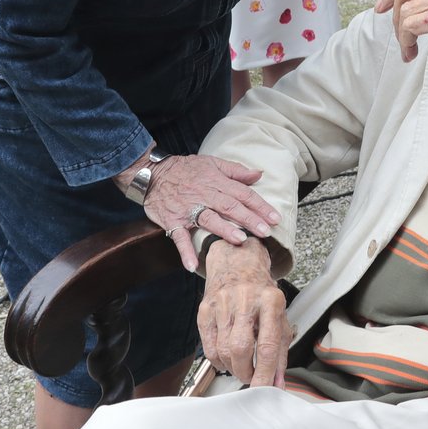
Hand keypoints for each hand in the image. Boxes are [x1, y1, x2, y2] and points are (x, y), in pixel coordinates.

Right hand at [114, 154, 280, 272]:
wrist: (152, 173)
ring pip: (208, 219)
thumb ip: (236, 171)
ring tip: (240, 240)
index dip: (260, 206)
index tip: (275, 218)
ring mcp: (188, 209)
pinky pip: (178, 237)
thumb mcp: (212, 163)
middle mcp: (204, 195)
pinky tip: (192, 265)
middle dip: (249, 219)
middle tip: (265, 232)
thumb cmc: (185, 169)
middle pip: (230, 207)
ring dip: (223, 230)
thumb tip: (259, 174)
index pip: (242, 194)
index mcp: (216, 181)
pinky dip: (185, 251)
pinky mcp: (172, 221)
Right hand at [198, 239, 291, 386]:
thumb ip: (280, 351)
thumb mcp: (279, 316)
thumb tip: (277, 383)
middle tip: (251, 377)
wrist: (237, 263)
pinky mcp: (205, 309)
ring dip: (233, 368)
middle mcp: (246, 299)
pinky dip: (219, 361)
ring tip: (241, 365)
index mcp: (270, 300)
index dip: (265, 374)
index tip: (264, 391)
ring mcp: (222, 303)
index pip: (267, 345)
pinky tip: (227, 357)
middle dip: (245, 372)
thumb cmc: (261, 293)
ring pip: (223, 351)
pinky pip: (209, 347)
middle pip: (240, 349)